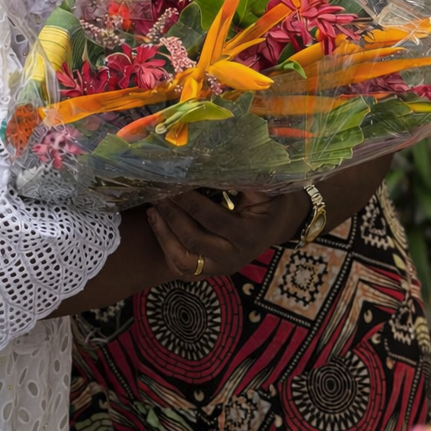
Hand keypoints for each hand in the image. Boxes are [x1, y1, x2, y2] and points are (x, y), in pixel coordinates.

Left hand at [147, 188, 305, 279]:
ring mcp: (221, 268)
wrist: (278, 225)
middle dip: (172, 214)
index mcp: (249, 235)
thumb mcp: (264, 188)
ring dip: (164, 234)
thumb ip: (242, 177)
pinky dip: (166, 247)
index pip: (212, 218)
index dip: (189, 200)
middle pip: (194, 239)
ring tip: (153, 210)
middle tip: (157, 192)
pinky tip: (157, 224)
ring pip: (184, 260)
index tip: (172, 181)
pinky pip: (182, 267)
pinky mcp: (210, 271)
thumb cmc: (271, 200)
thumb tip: (210, 158)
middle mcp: (235, 257)